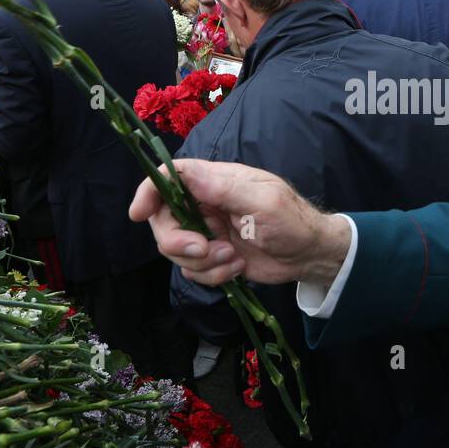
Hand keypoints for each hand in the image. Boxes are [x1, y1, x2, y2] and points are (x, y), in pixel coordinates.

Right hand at [128, 159, 351, 287]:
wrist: (309, 255)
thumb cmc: (293, 221)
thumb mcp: (264, 202)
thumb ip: (224, 188)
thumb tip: (185, 172)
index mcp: (216, 181)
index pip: (172, 176)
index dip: (149, 190)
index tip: (138, 213)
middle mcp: (206, 204)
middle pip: (163, 219)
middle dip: (177, 241)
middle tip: (202, 250)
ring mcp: (207, 232)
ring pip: (176, 250)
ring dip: (202, 262)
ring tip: (233, 259)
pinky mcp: (212, 257)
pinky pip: (193, 270)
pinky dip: (213, 275)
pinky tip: (237, 268)